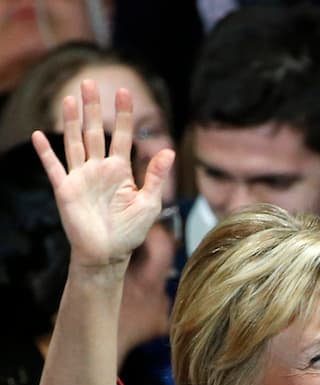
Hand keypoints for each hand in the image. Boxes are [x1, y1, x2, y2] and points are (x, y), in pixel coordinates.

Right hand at [31, 80, 173, 269]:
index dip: (123, 115)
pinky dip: (45, 152)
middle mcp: (99, 169)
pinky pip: (54, 167)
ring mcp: (81, 177)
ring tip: (69, 99)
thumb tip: (168, 150)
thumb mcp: (150, 203)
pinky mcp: (65, 190)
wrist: (109, 254)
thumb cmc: (130, 232)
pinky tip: (38, 135)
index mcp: (120, 171)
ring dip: (71, 121)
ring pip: (74, 142)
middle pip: (95, 132)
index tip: (125, 92)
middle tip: (90, 82)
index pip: (122, 136)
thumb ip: (157, 176)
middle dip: (94, 108)